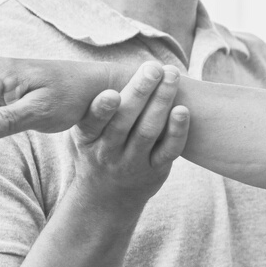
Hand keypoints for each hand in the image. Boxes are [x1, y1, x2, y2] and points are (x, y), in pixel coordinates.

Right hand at [69, 61, 189, 205]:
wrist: (107, 198)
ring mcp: (133, 163)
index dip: (101, 109)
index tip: (111, 92)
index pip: (93, 123)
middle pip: (126, 121)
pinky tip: (183, 111)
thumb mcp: (82, 136)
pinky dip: (178, 131)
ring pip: (149, 131)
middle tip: (153, 68)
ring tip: (172, 76)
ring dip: (162, 101)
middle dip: (141, 92)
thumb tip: (94, 71)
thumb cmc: (96, 152)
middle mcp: (109, 152)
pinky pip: (169, 150)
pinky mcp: (156, 170)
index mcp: (87, 139)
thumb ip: (90, 111)